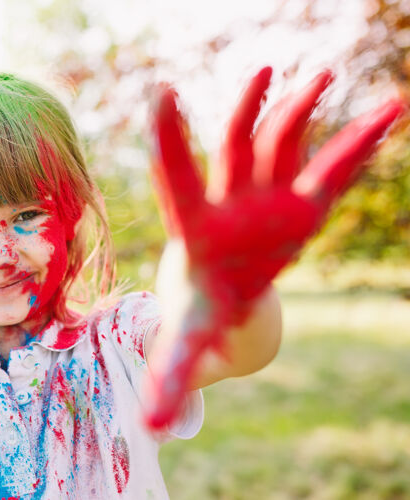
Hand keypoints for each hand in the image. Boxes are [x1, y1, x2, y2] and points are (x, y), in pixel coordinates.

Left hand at [144, 67, 403, 428]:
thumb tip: (148, 426)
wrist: (217, 288)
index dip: (170, 140)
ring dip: (301, 110)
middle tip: (264, 73)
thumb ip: (170, 376)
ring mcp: (266, 197)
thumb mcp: (186, 342)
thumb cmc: (197, 309)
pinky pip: (332, 167)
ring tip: (323, 77)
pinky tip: (390, 111)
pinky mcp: (300, 204)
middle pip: (236, 149)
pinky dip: (360, 142)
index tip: (163, 94)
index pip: (177, 177)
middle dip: (250, 112)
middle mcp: (229, 201)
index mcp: (195, 227)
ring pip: (282, 143)